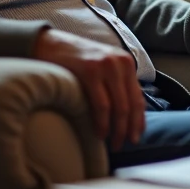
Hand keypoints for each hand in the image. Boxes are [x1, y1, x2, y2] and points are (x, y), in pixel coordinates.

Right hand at [33, 29, 143, 150]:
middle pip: (130, 104)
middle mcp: (120, 63)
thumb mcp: (102, 67)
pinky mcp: (91, 71)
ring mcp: (106, 66)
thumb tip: (127, 115)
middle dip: (129, 129)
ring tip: (113, 143)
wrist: (50, 43)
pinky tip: (100, 133)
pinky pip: (102, 105)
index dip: (139, 120)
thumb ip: (116, 84)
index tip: (136, 137)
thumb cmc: (75, 60)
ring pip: (119, 107)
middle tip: (123, 145)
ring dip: (117, 130)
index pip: (138, 97)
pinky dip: (102, 123)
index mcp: (126, 63)